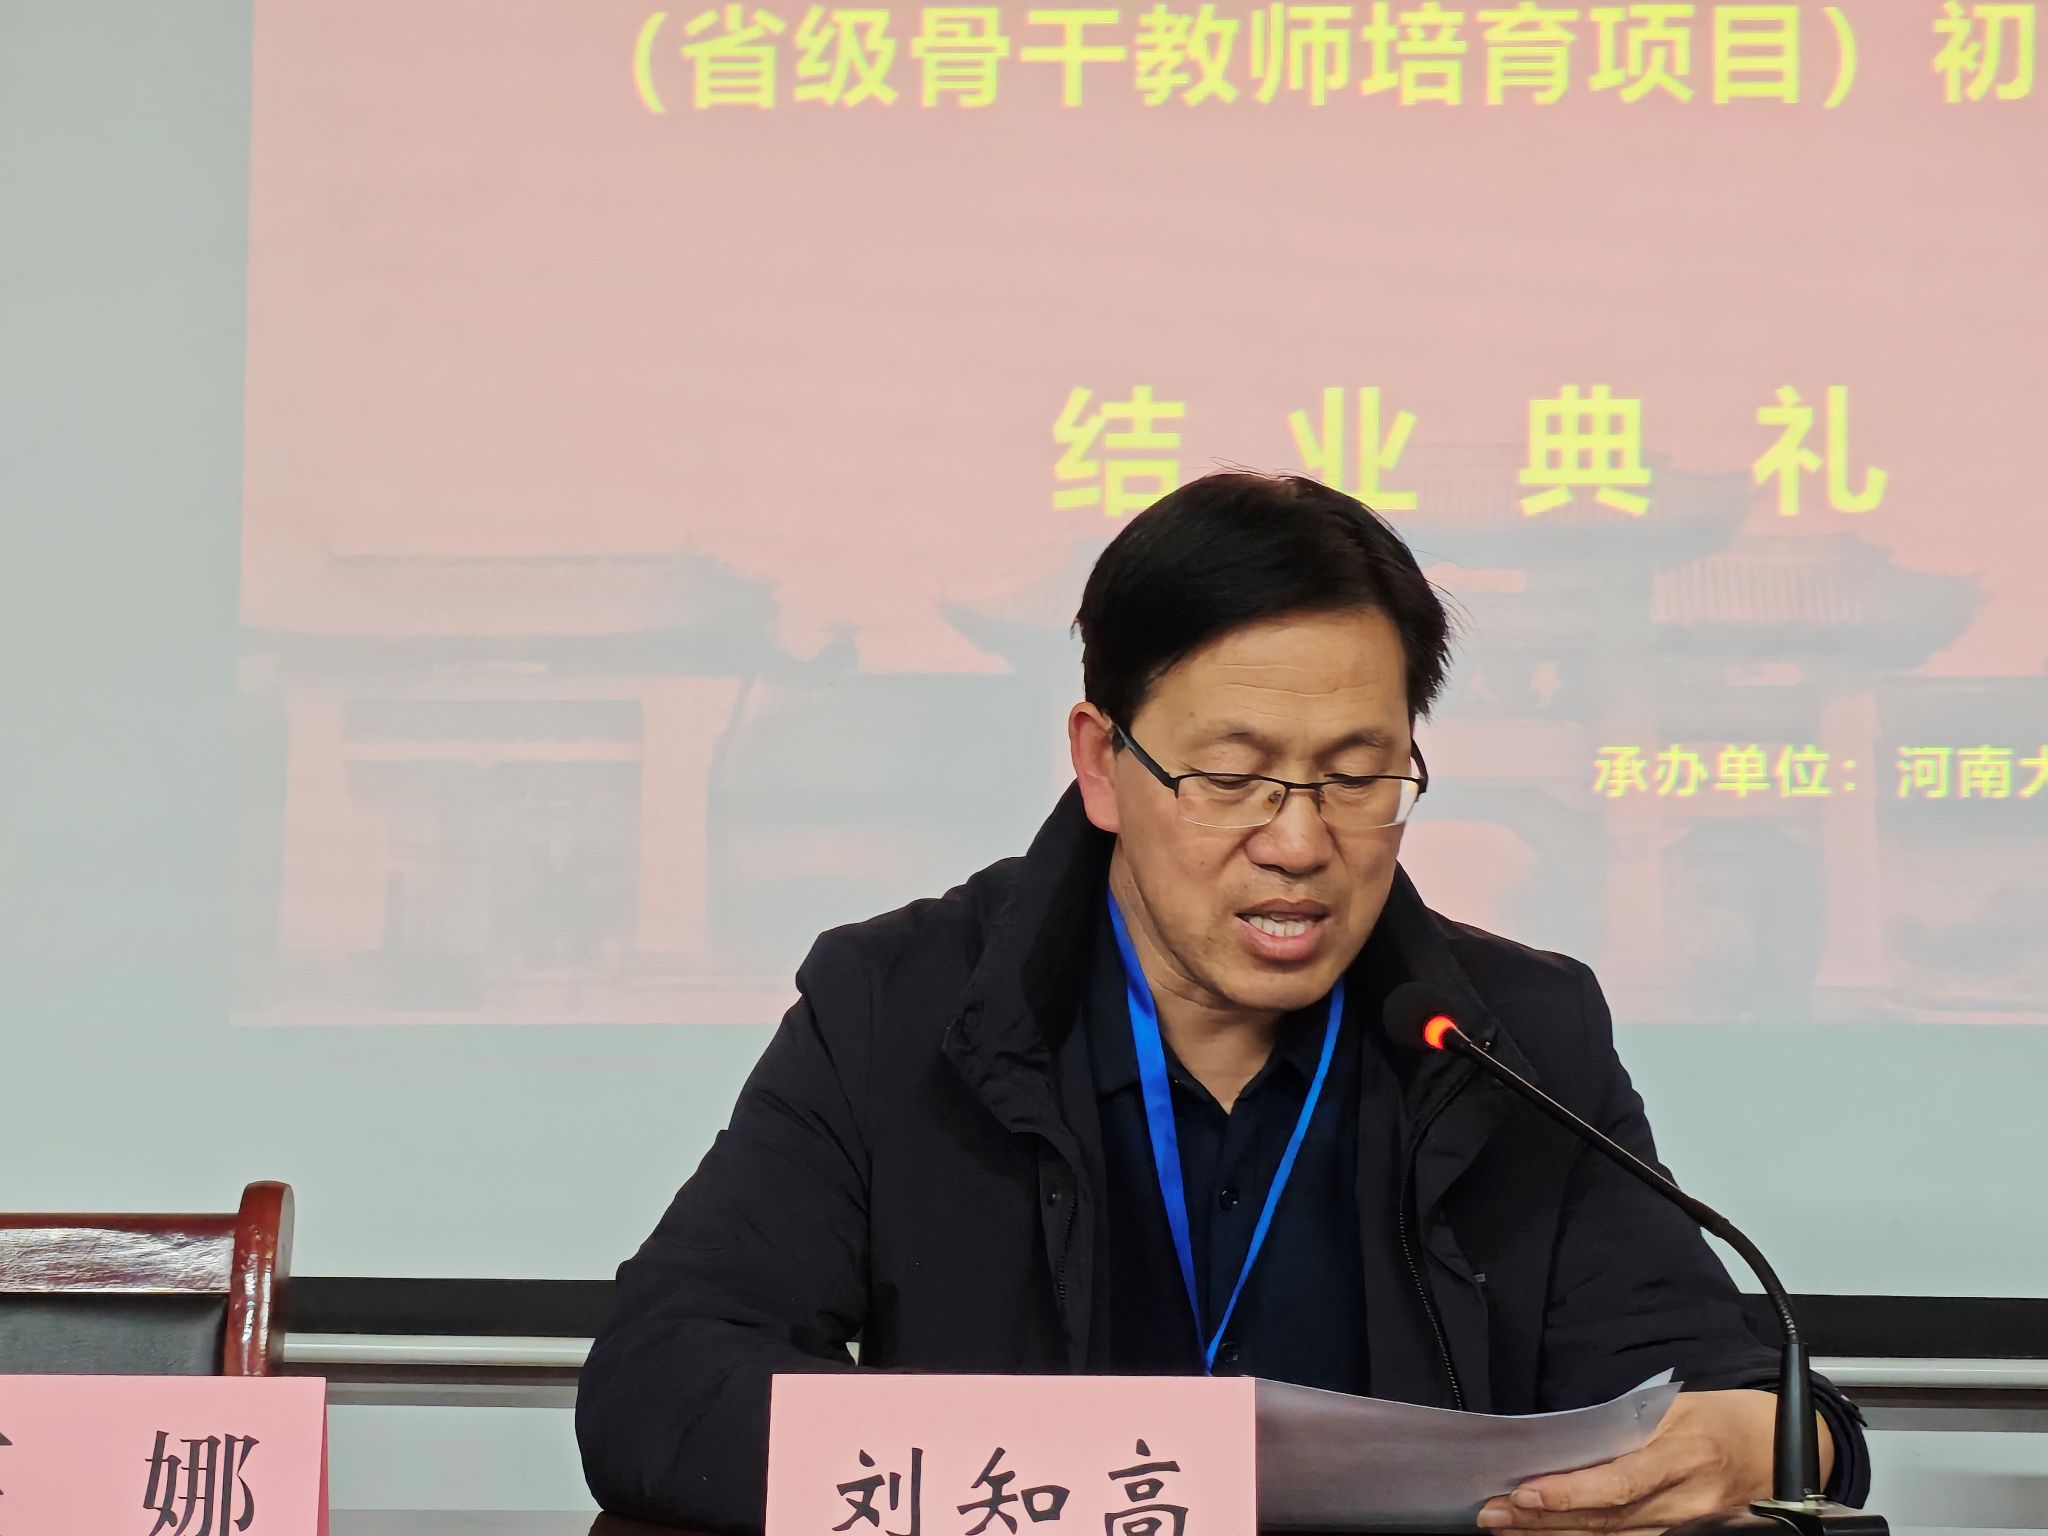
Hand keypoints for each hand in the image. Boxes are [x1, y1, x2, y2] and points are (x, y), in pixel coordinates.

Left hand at [1476, 1389, 1832, 1535]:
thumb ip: (1626, 1424)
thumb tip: (1567, 1440)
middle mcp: (1685, 1499)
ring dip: (1554, 1535)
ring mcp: (1685, 1524)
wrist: (1783, 1450)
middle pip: (1606, 1519)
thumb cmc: (1726, 1418)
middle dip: (1543, 1520)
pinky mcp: (1681, 1534)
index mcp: (1685, 1455)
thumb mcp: (1678, 1405)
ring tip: (1506, 1528)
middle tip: (1491, 1514)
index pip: (1619, 1483)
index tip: (1524, 1492)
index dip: (1570, 1493)